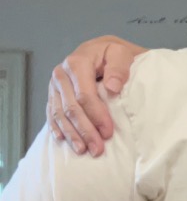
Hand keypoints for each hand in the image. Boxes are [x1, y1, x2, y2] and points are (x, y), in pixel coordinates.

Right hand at [47, 37, 144, 156]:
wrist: (101, 50)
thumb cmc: (114, 54)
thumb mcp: (121, 53)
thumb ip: (119, 67)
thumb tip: (113, 87)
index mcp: (77, 63)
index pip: (85, 95)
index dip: (96, 116)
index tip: (108, 132)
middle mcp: (61, 74)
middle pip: (71, 108)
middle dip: (84, 130)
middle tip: (96, 149)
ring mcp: (55, 85)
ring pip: (59, 113)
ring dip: (71, 134)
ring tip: (82, 150)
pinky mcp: (53, 93)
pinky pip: (51, 113)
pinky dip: (57, 127)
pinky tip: (62, 140)